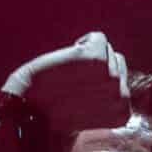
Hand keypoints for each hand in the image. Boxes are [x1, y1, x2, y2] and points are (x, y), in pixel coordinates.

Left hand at [3, 32, 131, 136]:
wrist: (29, 111)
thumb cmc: (54, 113)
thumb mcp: (89, 112)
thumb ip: (106, 98)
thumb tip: (115, 74)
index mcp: (122, 113)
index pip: (123, 83)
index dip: (100, 82)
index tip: (80, 93)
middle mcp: (121, 96)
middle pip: (118, 64)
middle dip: (96, 68)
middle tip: (71, 82)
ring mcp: (110, 77)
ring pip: (108, 51)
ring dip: (88, 56)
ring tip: (68, 73)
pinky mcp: (95, 59)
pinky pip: (98, 38)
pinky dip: (83, 41)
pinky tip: (68, 58)